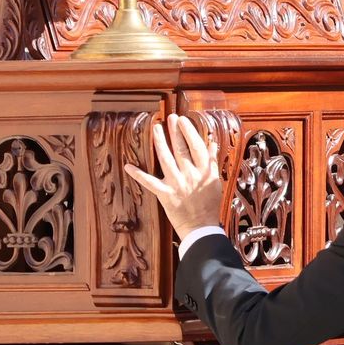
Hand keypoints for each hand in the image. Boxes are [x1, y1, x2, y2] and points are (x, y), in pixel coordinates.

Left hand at [124, 114, 224, 238]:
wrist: (201, 227)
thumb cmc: (209, 204)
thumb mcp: (215, 181)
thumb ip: (212, 161)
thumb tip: (211, 143)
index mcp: (204, 172)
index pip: (197, 147)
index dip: (189, 132)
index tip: (183, 120)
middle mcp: (190, 175)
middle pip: (181, 149)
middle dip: (175, 132)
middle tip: (170, 117)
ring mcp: (177, 184)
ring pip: (166, 159)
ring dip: (160, 142)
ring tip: (156, 128)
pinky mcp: (165, 194)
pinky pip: (149, 182)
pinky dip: (138, 174)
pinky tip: (128, 165)